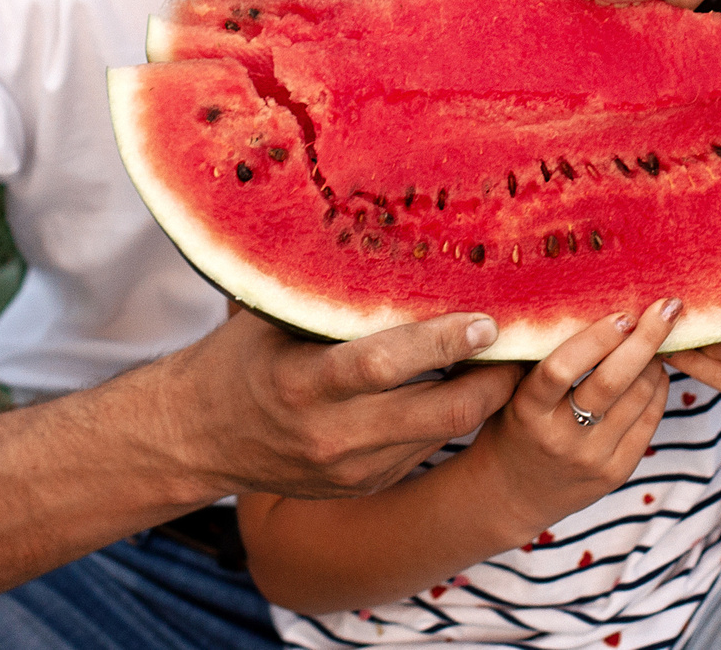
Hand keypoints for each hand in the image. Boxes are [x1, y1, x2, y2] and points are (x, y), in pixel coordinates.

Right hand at [164, 309, 522, 500]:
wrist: (195, 441)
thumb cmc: (237, 361)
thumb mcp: (269, 321)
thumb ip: (323, 294)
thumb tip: (382, 233)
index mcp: (303, 384)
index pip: (383, 363)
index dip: (441, 341)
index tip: (485, 319)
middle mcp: (332, 436)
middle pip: (439, 413)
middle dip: (493, 379)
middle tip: (525, 340)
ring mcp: (353, 471)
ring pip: (443, 435)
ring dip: (482, 399)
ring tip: (510, 358)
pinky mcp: (365, 487)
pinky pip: (424, 451)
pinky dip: (449, 419)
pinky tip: (466, 386)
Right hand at [466, 298, 679, 538]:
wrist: (511, 496)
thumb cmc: (513, 428)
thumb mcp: (510, 394)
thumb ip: (541, 359)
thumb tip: (588, 303)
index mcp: (527, 412)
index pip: (561, 369)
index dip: (595, 339)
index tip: (622, 313)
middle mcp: (560, 438)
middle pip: (611, 382)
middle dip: (645, 339)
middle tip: (666, 307)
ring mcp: (591, 459)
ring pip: (638, 399)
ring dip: (655, 361)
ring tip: (659, 337)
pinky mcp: (616, 473)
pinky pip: (648, 423)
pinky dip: (658, 390)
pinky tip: (658, 371)